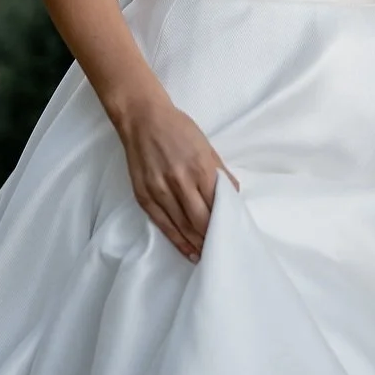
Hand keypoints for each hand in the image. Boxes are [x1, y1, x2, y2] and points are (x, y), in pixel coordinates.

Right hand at [115, 97, 238, 261]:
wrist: (142, 119)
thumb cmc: (178, 129)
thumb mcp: (206, 146)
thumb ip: (220, 173)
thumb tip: (231, 195)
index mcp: (200, 168)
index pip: (216, 206)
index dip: (224, 224)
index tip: (232, 236)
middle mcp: (180, 181)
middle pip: (200, 221)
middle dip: (211, 238)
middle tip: (221, 250)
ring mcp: (160, 190)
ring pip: (182, 226)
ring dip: (196, 243)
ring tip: (207, 255)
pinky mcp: (144, 195)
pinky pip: (162, 223)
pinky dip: (176, 239)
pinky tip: (186, 248)